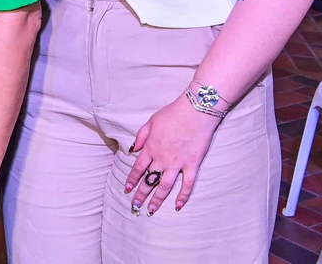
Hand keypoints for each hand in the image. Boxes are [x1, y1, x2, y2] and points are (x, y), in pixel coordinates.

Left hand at [125, 95, 221, 215]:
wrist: (195, 111)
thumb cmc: (172, 114)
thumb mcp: (151, 121)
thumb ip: (141, 136)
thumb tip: (133, 149)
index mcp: (150, 148)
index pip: (138, 168)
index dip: (132, 180)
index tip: (127, 189)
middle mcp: (162, 159)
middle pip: (149, 180)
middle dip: (141, 194)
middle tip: (135, 206)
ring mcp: (177, 164)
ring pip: (165, 186)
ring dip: (157, 199)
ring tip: (151, 210)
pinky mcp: (192, 165)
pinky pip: (187, 184)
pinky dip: (183, 196)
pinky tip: (177, 206)